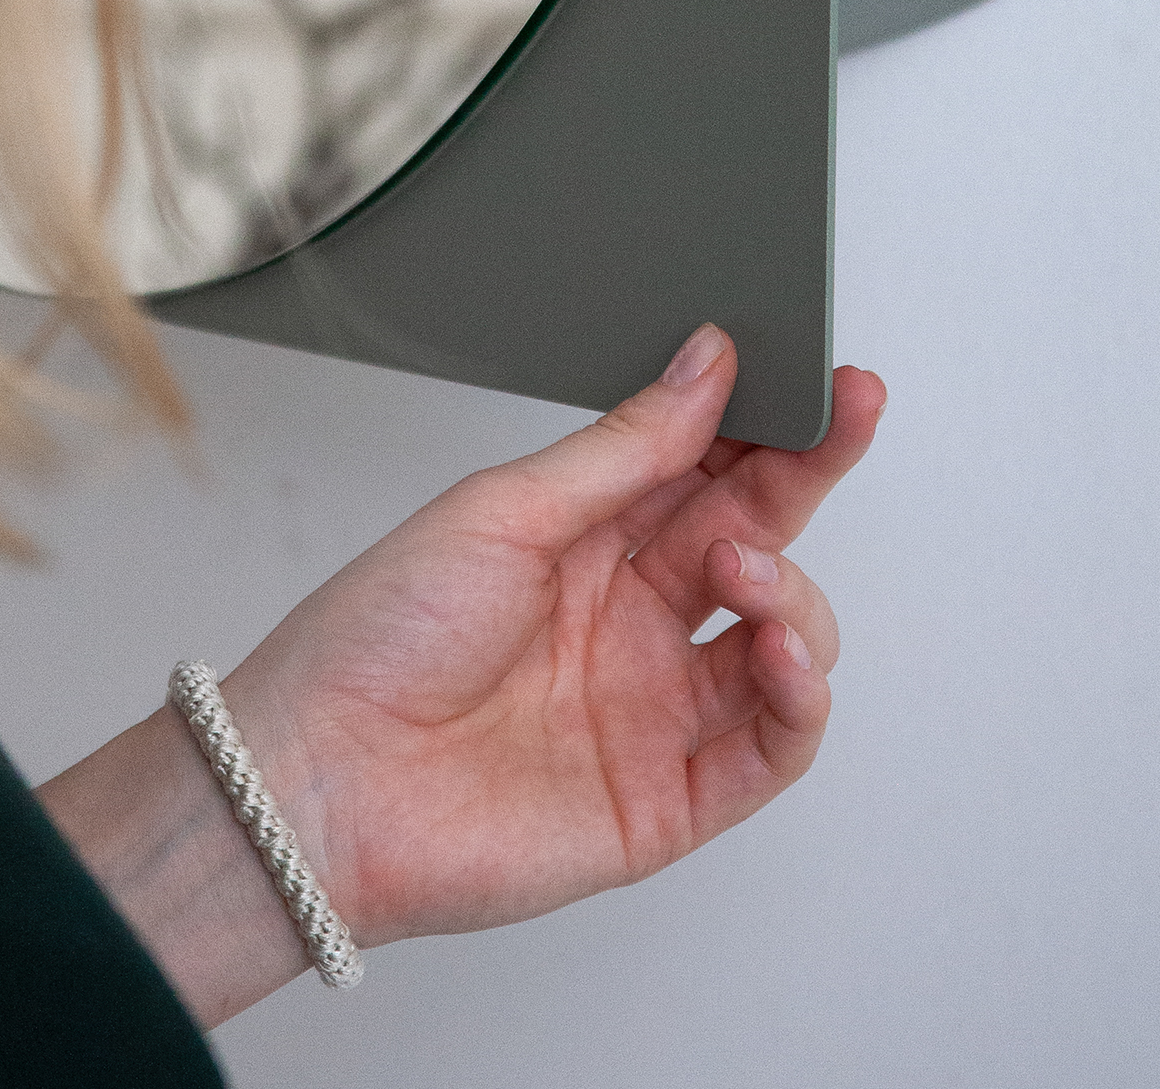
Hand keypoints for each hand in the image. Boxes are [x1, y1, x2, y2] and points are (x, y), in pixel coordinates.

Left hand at [226, 328, 883, 945]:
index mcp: (586, 539)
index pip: (703, 467)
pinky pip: (773, 747)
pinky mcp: (668, 796)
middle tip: (843, 414)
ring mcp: (654, 705)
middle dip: (809, 472)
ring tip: (739, 567)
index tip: (813, 374)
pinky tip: (778, 651)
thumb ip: (622, 448)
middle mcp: (630, 617)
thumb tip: (707, 362)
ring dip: (790, 589)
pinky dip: (800, 696)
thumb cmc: (379, 635)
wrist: (316, 780)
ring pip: (782, 636)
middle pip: (756, 533)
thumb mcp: (503, 512)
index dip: (765, 423)